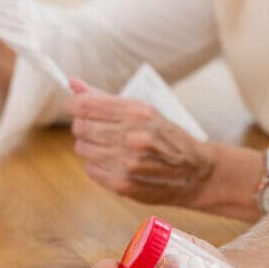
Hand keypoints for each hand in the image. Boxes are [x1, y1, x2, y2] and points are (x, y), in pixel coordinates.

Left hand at [66, 81, 264, 218]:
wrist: (195, 171)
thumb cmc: (167, 137)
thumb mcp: (144, 111)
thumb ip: (106, 98)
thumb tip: (73, 83)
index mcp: (138, 112)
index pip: (86, 104)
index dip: (73, 105)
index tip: (73, 106)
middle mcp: (133, 136)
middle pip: (81, 127)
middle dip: (83, 126)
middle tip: (96, 129)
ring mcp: (128, 162)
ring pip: (83, 148)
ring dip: (90, 146)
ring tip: (108, 146)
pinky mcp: (124, 184)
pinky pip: (91, 169)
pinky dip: (97, 165)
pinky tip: (113, 162)